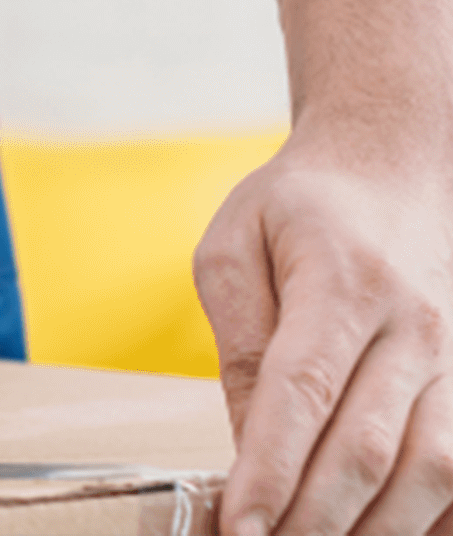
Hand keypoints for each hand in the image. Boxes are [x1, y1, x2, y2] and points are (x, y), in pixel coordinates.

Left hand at [195, 123, 452, 535]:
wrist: (394, 169)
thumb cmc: (298, 208)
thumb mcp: (235, 243)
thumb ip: (239, 338)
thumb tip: (247, 439)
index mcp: (342, 278)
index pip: (305, 391)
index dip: (273, 468)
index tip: (240, 524)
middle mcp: (416, 325)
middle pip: (370, 447)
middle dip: (316, 517)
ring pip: (433, 473)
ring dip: (375, 531)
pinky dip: (431, 518)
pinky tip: (382, 531)